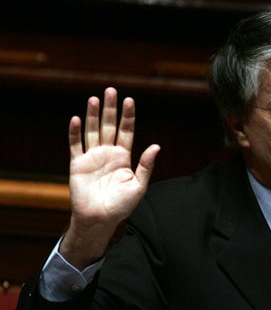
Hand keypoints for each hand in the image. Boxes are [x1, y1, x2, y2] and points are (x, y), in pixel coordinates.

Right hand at [61, 87, 159, 267]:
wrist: (100, 219)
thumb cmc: (122, 205)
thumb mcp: (139, 186)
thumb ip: (146, 165)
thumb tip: (156, 146)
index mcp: (124, 157)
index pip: (126, 131)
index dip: (128, 116)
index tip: (130, 100)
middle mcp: (108, 154)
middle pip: (109, 126)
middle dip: (110, 109)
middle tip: (111, 90)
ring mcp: (92, 157)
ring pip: (93, 131)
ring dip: (93, 116)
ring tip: (95, 99)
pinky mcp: (77, 164)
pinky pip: (76, 146)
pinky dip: (75, 133)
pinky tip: (77, 119)